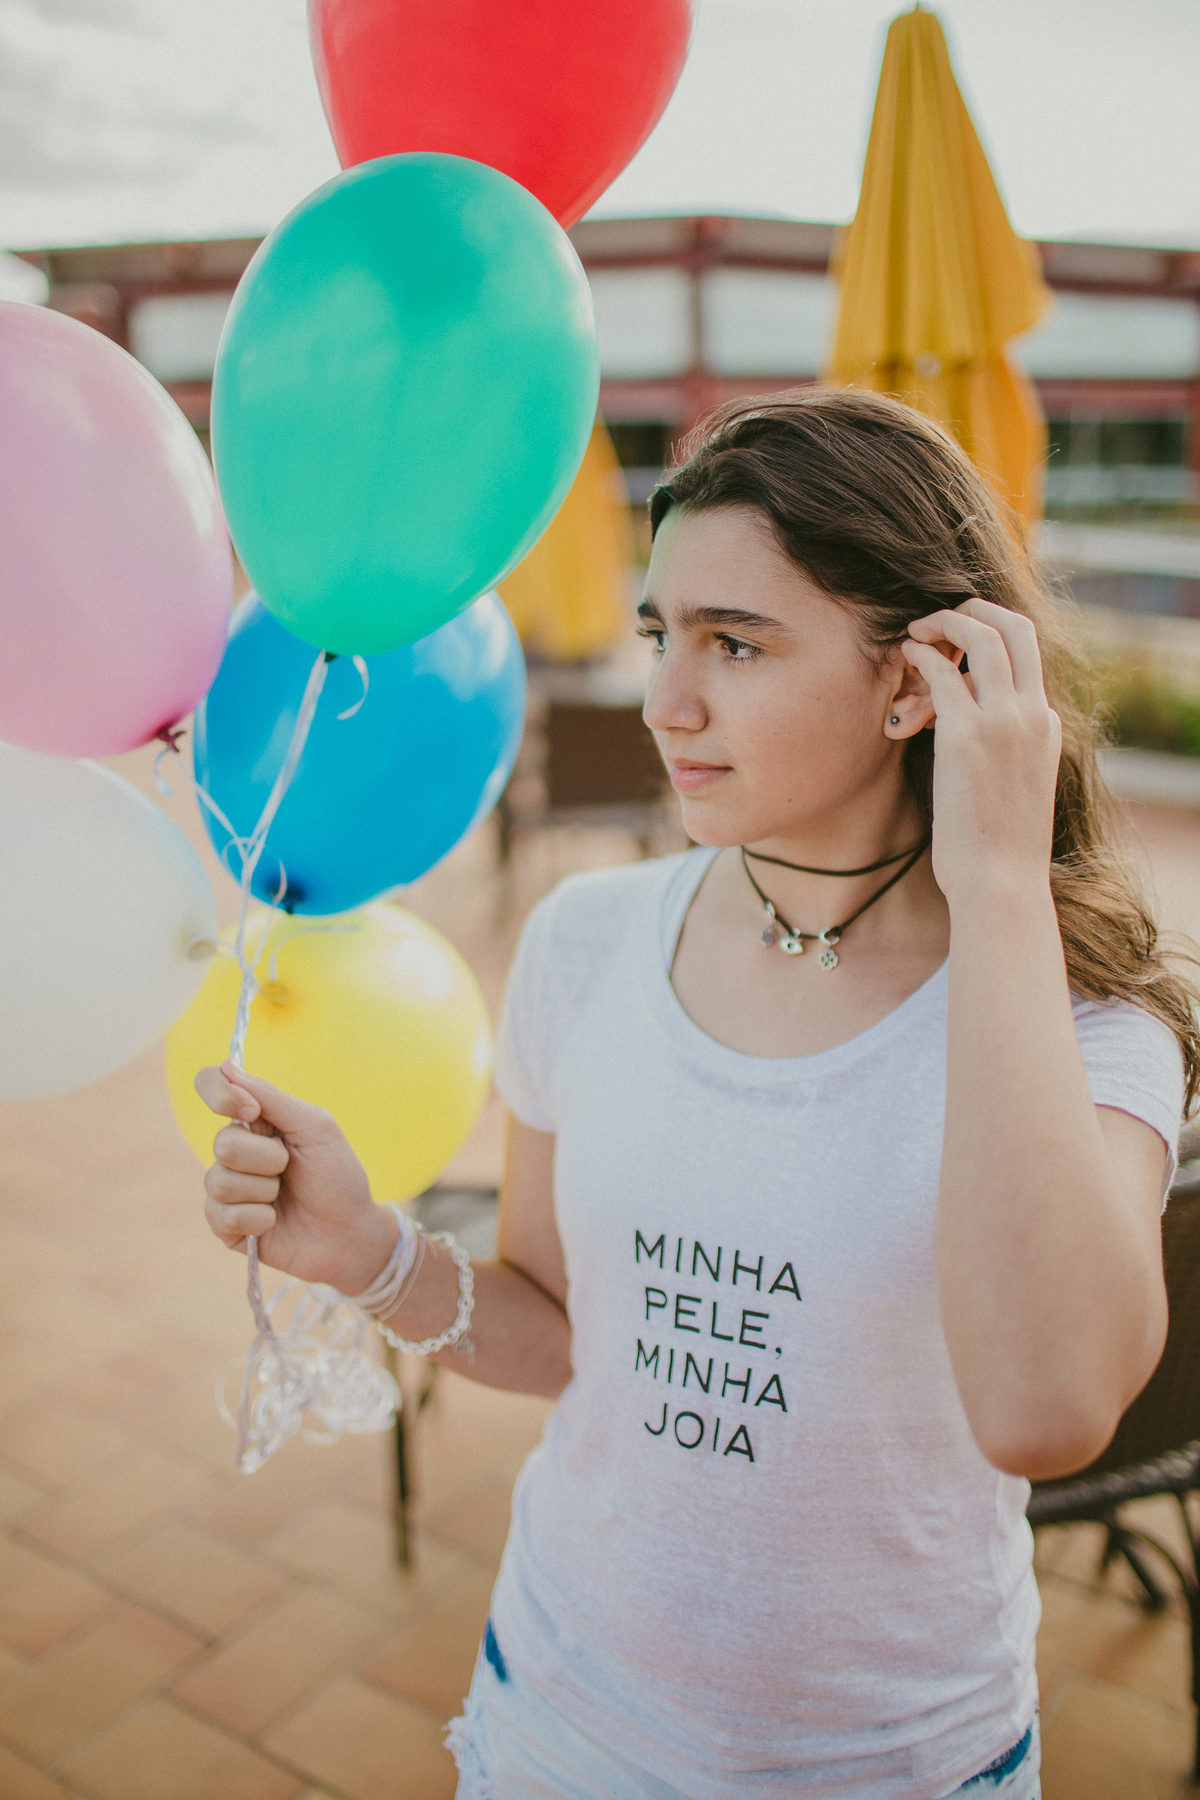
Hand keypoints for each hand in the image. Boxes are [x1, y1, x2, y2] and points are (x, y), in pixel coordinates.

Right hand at [195, 1060, 397, 1292]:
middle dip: (268, 1158)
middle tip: (291, 1168)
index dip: (219, 1094)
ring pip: (220, 1180)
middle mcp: (234, 1150)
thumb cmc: (337, 1175)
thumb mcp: (314, 1127)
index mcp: (254, 1120)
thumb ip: (271, 1098)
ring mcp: (227, 1189)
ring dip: (265, 1190)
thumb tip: (226, 1065)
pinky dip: (258, 1219)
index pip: (211, 1086)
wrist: (350, 1232)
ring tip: (284, 1196)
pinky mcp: (225, 1226)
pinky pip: (223, 1215)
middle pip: (223, 1142)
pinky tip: (274, 1222)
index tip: (251, 1111)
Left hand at [901, 597, 1061, 904]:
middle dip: (975, 609)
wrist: (1001, 883)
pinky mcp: (966, 735)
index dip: (992, 632)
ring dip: (945, 622)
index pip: (1029, 653)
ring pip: (982, 637)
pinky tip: (904, 655)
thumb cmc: (1000, 848)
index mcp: (1047, 725)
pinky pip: (942, 672)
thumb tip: (981, 743)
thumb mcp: (1017, 787)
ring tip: (915, 629)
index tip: (959, 637)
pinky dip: (921, 654)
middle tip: (940, 615)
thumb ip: (1009, 752)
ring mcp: (1003, 721)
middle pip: (1016, 626)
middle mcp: (1032, 714)